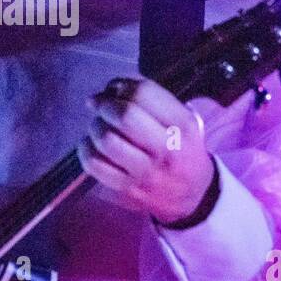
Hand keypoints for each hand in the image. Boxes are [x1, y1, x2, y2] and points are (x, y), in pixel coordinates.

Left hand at [78, 76, 215, 224]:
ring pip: (106, 139)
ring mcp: (146, 172)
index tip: (115, 90)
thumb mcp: (181, 119)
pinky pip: (94, 164)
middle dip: (106, 106)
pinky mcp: (127, 190)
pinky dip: (86, 149)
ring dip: (95, 127)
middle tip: (103, 108)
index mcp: (182, 125)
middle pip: (125, 115)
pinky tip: (93, 146)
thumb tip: (104, 93)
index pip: (144, 93)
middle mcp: (167, 148)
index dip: (122, 86)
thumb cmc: (181, 149)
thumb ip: (149, 99)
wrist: (194, 195)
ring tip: (99, 127)